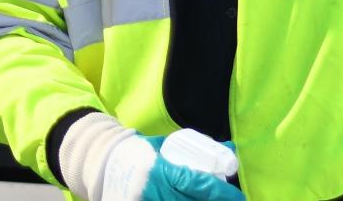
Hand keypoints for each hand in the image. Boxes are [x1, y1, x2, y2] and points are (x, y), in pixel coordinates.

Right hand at [105, 129, 241, 200]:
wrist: (104, 164)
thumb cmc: (139, 153)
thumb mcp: (166, 147)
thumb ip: (194, 151)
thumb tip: (229, 150)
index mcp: (162, 172)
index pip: (199, 185)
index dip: (222, 193)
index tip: (238, 196)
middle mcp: (156, 192)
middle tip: (230, 200)